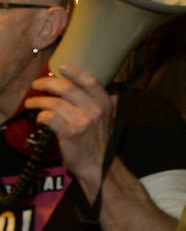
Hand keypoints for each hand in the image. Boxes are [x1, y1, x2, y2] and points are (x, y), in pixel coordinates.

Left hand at [24, 64, 114, 198]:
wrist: (99, 164)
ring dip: (39, 101)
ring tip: (31, 102)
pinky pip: (50, 118)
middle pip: (67, 89)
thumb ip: (104, 101)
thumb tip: (95, 86)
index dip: (75, 72)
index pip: (90, 81)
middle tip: (37, 84)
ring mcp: (83, 122)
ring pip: (55, 103)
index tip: (61, 66)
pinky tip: (39, 118)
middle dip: (48, 84)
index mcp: (105, 102)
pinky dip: (41, 116)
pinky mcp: (70, 134)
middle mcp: (96, 110)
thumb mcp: (108, 117)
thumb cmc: (99, 140)